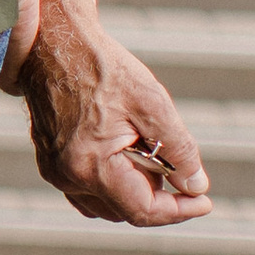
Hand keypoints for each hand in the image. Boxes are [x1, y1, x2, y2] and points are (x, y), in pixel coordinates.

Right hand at [11, 0, 208, 228]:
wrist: (54, 43)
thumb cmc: (101, 68)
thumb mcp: (152, 104)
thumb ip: (179, 151)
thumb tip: (196, 186)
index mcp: (91, 166)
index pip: (144, 211)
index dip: (180, 210)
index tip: (204, 201)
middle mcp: (67, 176)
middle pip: (125, 212)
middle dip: (157, 197)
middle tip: (177, 167)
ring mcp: (54, 171)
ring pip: (105, 206)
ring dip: (133, 194)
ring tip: (148, 156)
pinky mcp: (49, 161)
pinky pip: (85, 191)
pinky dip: (111, 186)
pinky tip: (125, 158)